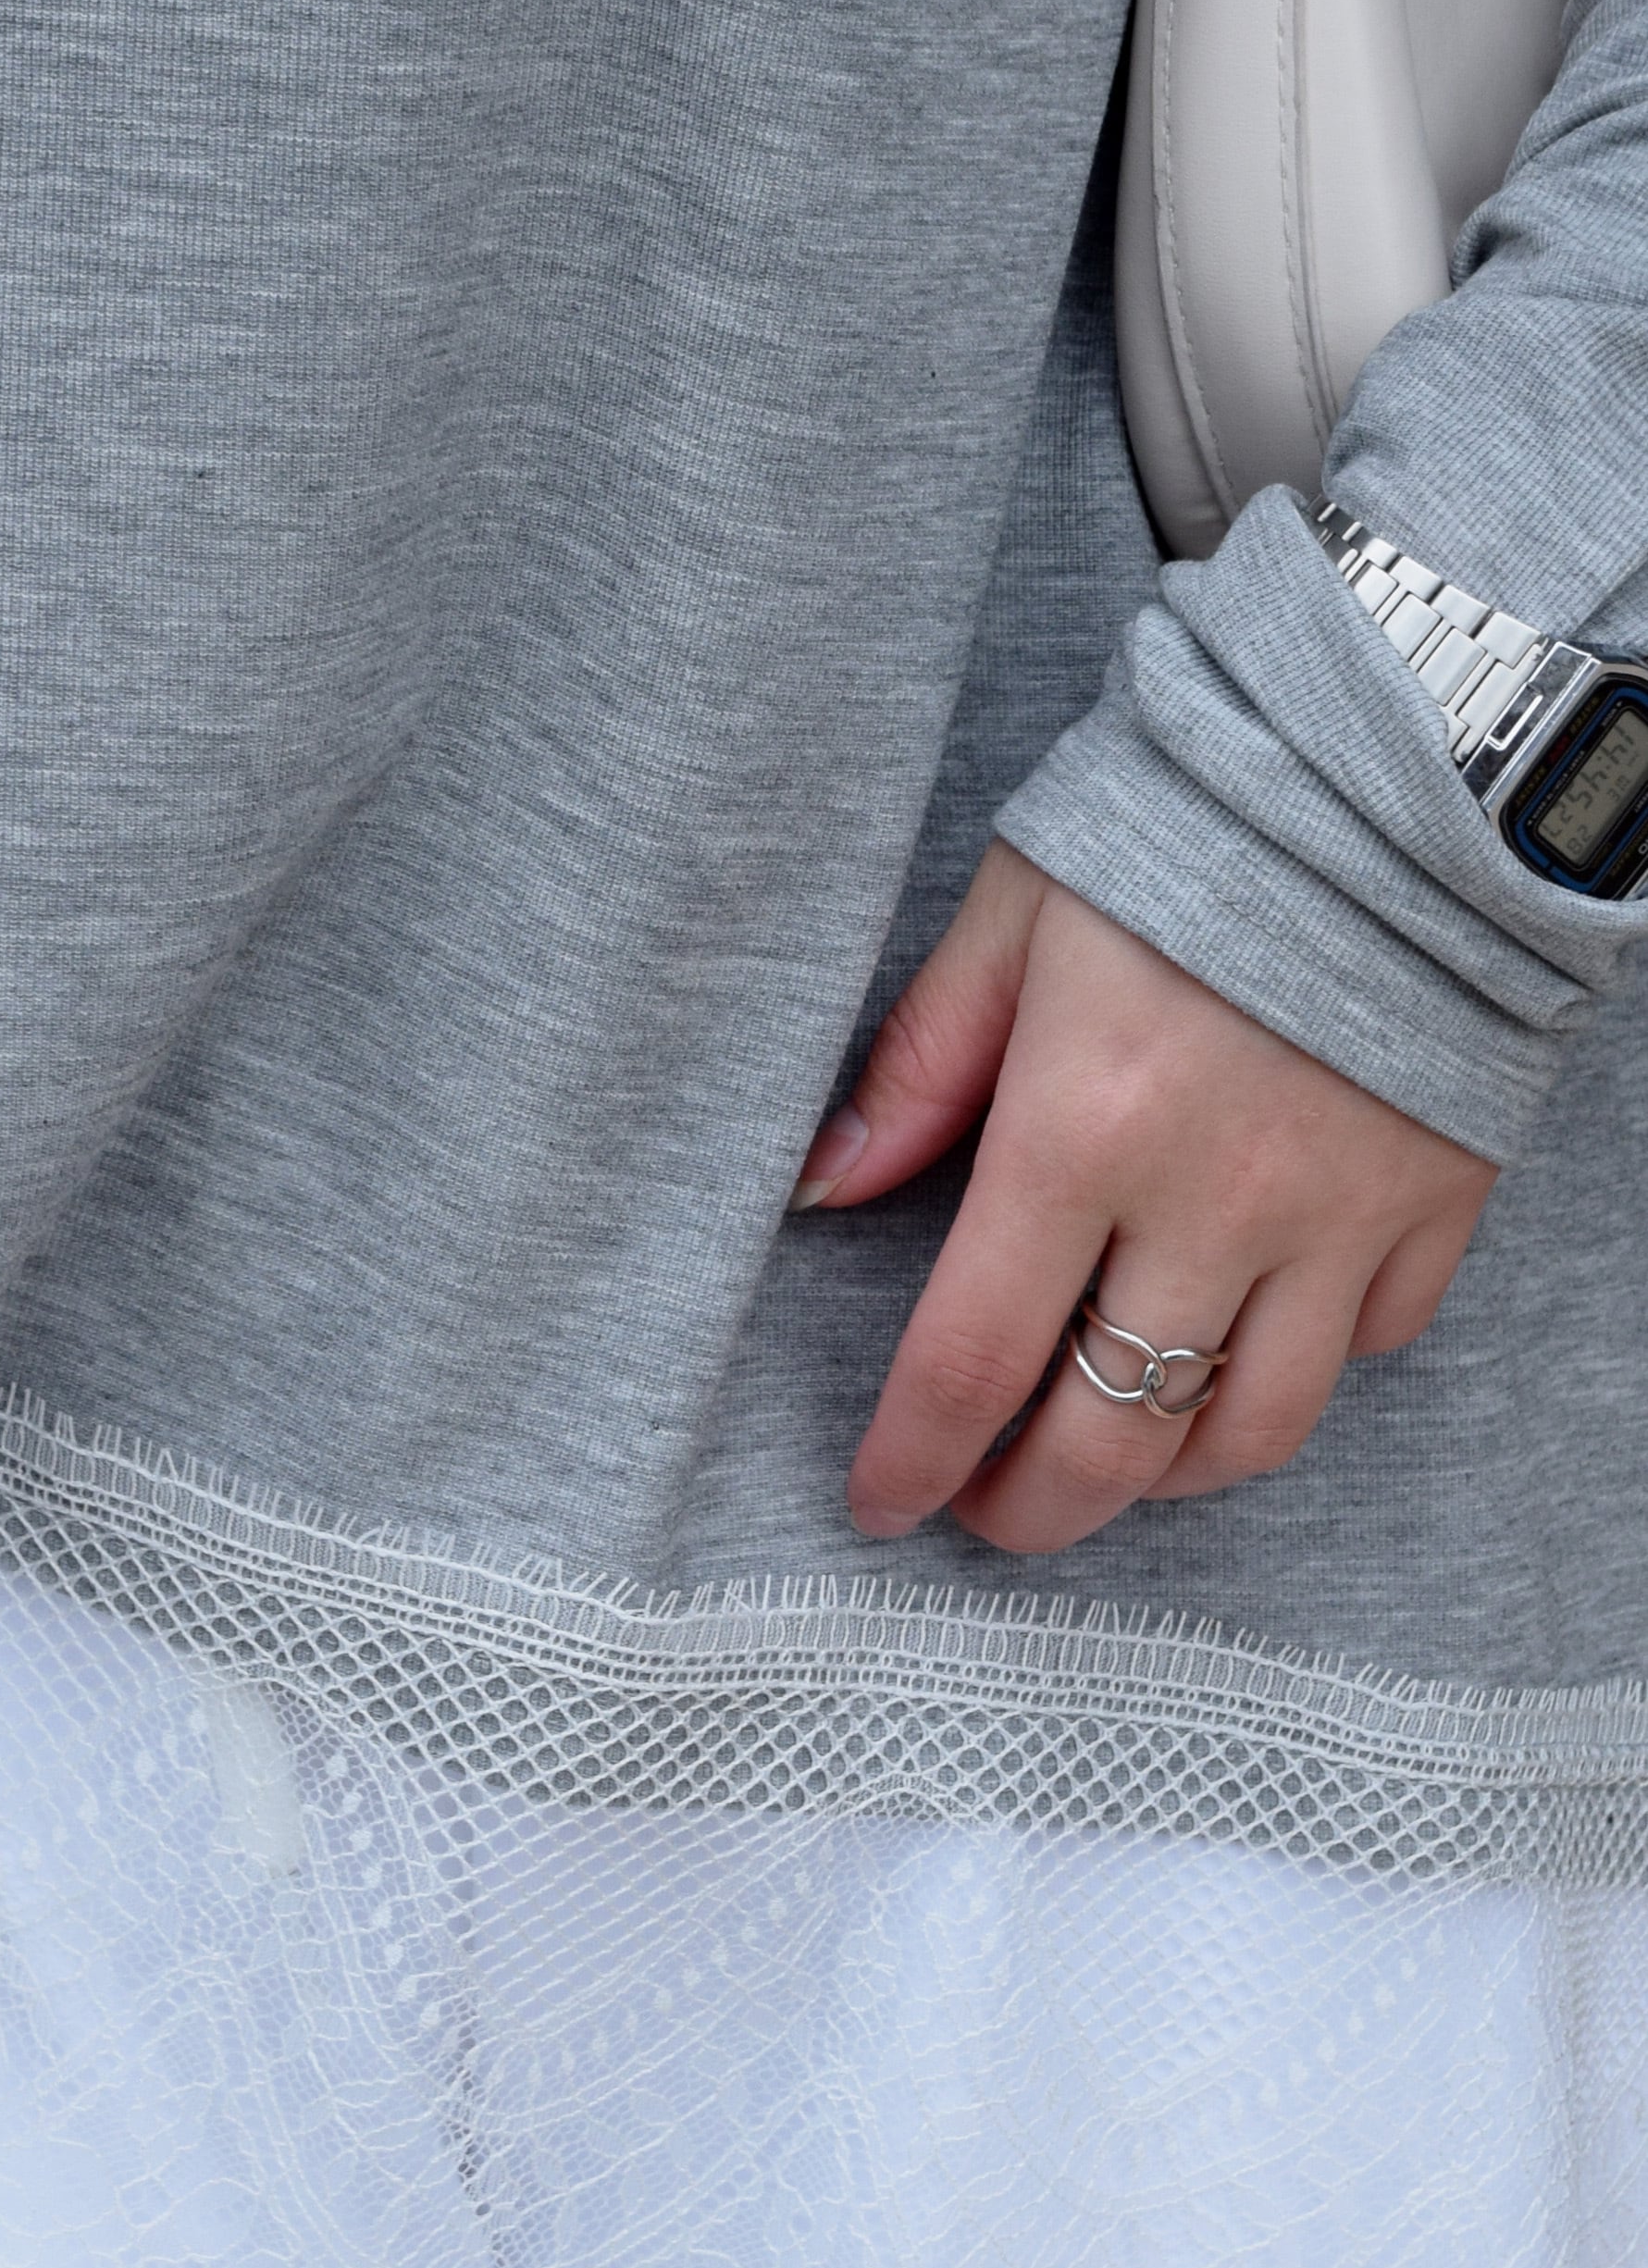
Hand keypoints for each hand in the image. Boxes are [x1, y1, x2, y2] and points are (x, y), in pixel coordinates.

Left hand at [793, 842, 1496, 1554]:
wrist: (1407, 756)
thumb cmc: (1188, 825)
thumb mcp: (1014, 919)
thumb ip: (919, 1065)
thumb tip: (827, 1185)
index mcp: (1083, 1130)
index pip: (971, 1361)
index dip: (914, 1460)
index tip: (882, 1502)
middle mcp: (1215, 1200)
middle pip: (1112, 1440)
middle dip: (1033, 1509)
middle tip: (988, 1511)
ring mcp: (1342, 1213)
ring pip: (1253, 1431)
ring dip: (1166, 1477)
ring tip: (1111, 1456)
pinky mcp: (1441, 1196)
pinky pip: (1372, 1345)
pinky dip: (1302, 1372)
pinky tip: (1245, 1342)